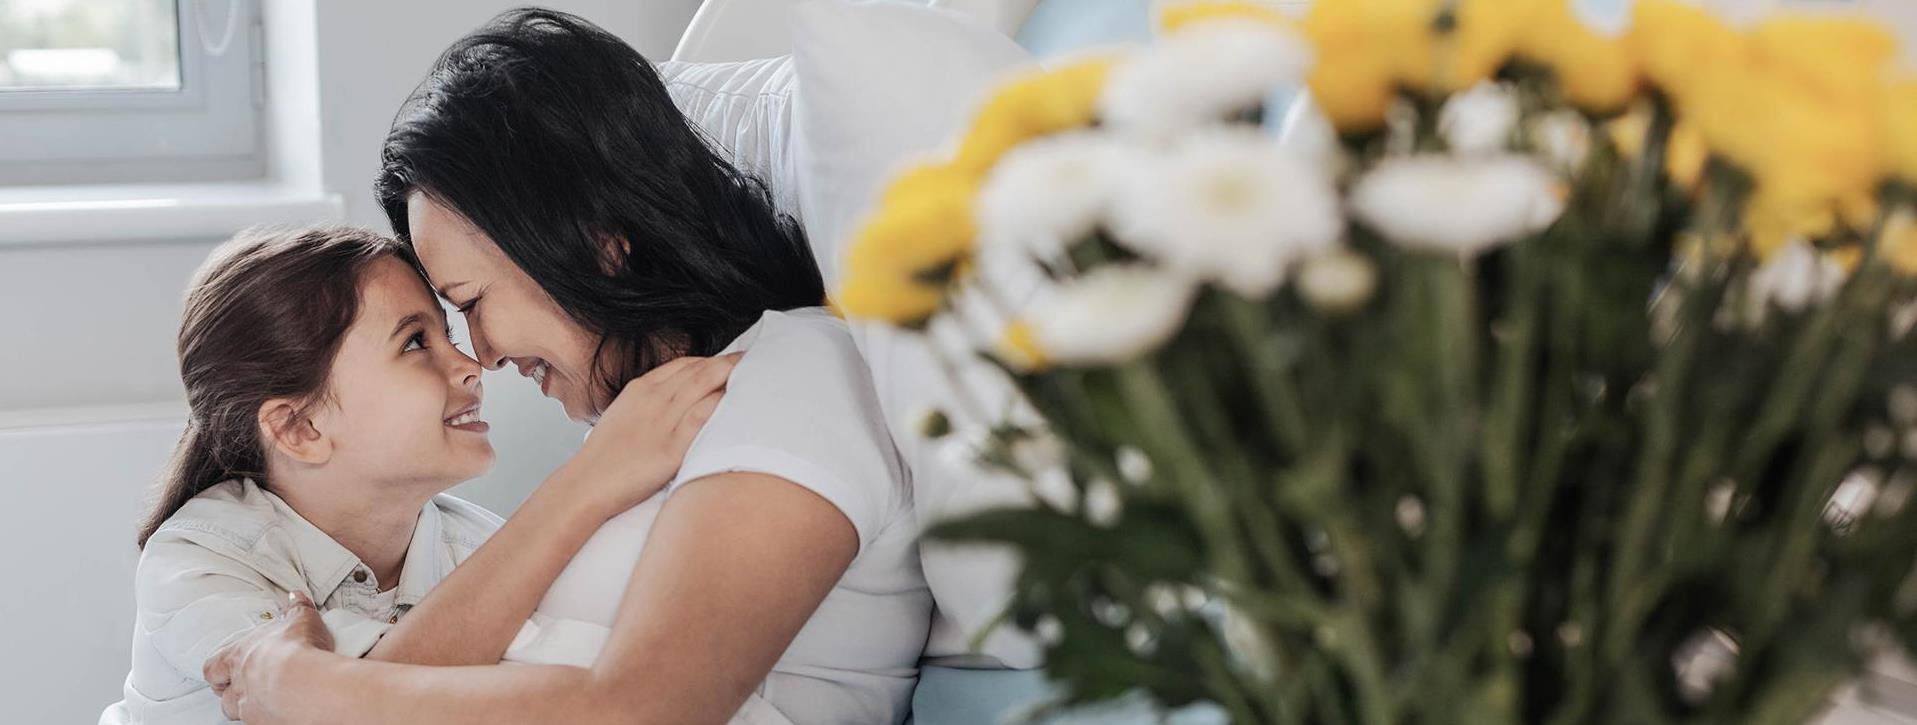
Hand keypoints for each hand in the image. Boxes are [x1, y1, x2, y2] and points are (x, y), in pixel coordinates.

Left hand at [204, 591, 334, 723]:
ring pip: (236, 712)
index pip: (213, 666)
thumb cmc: (295, 650)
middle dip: (230, 692)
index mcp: (239, 657)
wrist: (304, 683)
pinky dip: (268, 717)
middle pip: (221, 695)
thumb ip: (296, 607)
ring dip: (247, 707)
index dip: (217, 670)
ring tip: (266, 701)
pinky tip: (282, 712)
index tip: (223, 670)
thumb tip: (295, 596)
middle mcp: (238, 685)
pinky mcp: (263, 723)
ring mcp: (248, 707)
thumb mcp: (300, 620)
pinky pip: (259, 721)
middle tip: (246, 687)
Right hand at [560, 352, 739, 517]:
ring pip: (703, 385)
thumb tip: (671, 407)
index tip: (731, 360)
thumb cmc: (603, 458)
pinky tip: (740, 399)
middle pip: (699, 369)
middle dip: (729, 361)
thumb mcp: (623, 417)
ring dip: (732, 375)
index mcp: (641, 389)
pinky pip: (701, 417)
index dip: (711, 360)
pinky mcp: (671, 446)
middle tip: (755, 357)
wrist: (585, 484)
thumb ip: (648, 407)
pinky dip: (721, 404)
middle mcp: (653, 398)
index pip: (683, 364)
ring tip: (758, 370)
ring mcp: (662, 420)